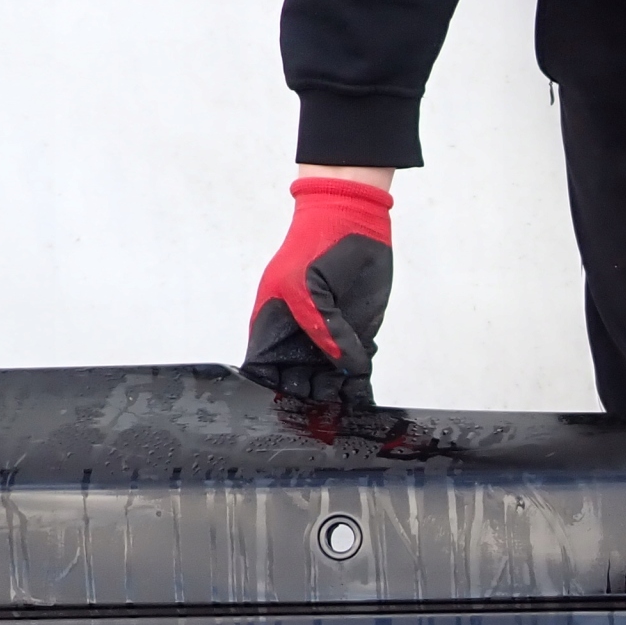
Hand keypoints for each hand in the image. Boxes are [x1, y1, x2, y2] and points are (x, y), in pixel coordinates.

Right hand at [244, 175, 394, 398]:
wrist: (354, 220)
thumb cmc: (316, 244)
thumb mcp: (308, 288)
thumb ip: (323, 330)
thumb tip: (345, 367)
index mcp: (272, 325)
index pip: (263, 370)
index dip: (272, 388)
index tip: (290, 396)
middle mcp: (297, 338)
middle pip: (296, 383)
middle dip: (308, 398)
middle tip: (324, 404)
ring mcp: (328, 339)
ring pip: (327, 382)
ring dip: (336, 394)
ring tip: (346, 397)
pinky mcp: (357, 337)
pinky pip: (356, 370)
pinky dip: (360, 381)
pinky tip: (362, 382)